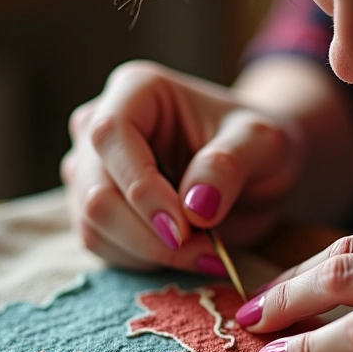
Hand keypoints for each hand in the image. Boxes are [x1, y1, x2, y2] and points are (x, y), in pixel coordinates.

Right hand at [61, 61, 302, 270]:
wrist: (254, 169)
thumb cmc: (255, 144)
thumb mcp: (262, 144)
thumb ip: (228, 165)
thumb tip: (194, 207)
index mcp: (136, 90)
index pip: (111, 135)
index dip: (142, 188)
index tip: (186, 227)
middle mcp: (98, 126)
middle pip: (96, 192)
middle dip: (150, 234)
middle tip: (205, 252)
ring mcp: (90, 170)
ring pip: (92, 226)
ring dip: (149, 253)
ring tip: (205, 253)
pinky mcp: (93, 209)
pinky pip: (100, 246)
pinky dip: (143, 261)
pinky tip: (186, 255)